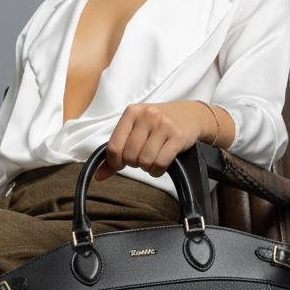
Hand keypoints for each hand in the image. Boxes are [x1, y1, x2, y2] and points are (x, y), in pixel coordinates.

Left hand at [94, 101, 231, 181]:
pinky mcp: (177, 136)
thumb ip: (116, 152)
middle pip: (129, 156)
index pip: (113, 147)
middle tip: (142, 158)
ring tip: (152, 160)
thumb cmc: (158, 124)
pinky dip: (158, 171)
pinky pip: (160, 163)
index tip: (122, 164)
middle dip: (134, 164)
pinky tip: (160, 165)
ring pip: (145, 161)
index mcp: (131, 112)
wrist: (191, 115)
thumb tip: (98, 176)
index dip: (115, 162)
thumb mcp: (135, 130)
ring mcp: (163, 125)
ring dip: (147, 168)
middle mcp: (147, 116)